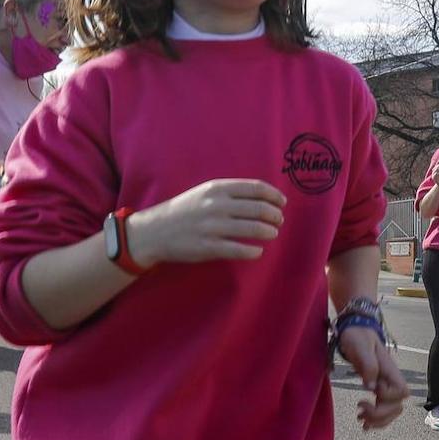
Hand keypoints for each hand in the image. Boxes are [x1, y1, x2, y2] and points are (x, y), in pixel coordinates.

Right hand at [127, 179, 285, 266]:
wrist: (155, 231)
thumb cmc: (185, 210)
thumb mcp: (205, 192)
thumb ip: (230, 192)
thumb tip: (262, 196)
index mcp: (217, 188)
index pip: (256, 188)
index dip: (274, 195)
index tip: (282, 202)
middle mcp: (216, 205)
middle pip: (258, 208)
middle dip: (274, 215)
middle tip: (279, 220)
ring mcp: (212, 227)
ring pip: (252, 229)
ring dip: (268, 232)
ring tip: (272, 233)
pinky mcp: (207, 247)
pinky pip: (238, 249)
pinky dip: (253, 251)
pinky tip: (257, 251)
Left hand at [338, 327, 407, 429]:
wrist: (355, 332)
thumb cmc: (357, 337)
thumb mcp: (360, 346)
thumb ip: (368, 365)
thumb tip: (371, 387)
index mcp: (390, 370)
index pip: (401, 392)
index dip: (388, 396)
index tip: (371, 389)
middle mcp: (390, 381)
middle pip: (398, 407)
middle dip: (380, 414)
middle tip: (360, 409)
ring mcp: (385, 386)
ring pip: (392, 412)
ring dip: (378, 421)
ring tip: (360, 418)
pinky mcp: (377, 390)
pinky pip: (383, 411)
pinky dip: (375, 421)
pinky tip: (363, 422)